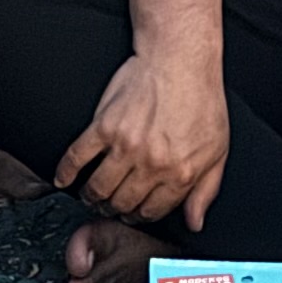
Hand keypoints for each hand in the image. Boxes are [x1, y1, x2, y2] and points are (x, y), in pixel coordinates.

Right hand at [61, 42, 229, 228]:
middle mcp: (152, 164)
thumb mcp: (217, 150)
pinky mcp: (103, 127)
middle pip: (122, 204)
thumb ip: (206, 190)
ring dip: (92, 197)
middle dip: (115, 210)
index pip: (152, 211)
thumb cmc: (201, 100)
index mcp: (180, 173)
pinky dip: (66, 172)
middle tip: (110, 206)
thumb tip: (195, 222)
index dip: (141, 216)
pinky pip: (77, 157)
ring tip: (91, 195)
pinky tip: (64, 179)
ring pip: (98, 188)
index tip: (133, 214)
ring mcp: (125, 146)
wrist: (180, 60)